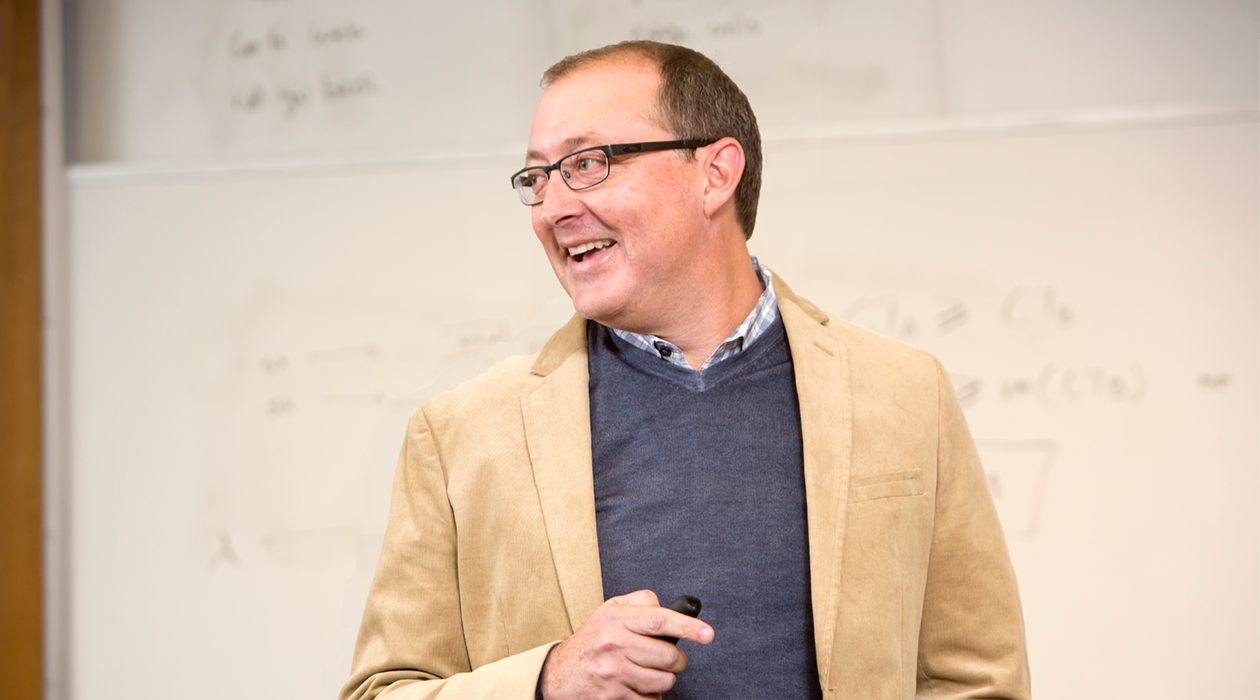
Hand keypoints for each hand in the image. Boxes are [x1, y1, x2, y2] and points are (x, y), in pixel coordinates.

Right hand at [541, 589, 714, 699]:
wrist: (559, 675)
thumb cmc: (594, 641)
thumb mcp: (611, 611)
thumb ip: (642, 603)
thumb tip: (674, 609)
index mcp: (617, 619)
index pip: (659, 620)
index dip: (688, 627)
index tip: (708, 634)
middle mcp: (615, 645)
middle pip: (668, 656)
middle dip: (676, 661)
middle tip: (666, 659)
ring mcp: (614, 674)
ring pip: (664, 681)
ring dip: (662, 680)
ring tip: (645, 672)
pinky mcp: (615, 698)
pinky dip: (650, 698)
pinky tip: (636, 688)